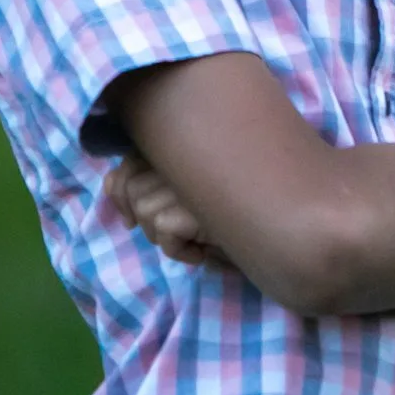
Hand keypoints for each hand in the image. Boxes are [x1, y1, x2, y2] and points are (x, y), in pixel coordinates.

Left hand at [107, 153, 230, 267]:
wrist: (285, 228)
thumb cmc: (238, 209)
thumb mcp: (186, 194)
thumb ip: (147, 178)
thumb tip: (109, 185)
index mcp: (183, 142)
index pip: (128, 162)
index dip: (121, 191)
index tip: (131, 219)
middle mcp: (186, 152)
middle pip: (132, 188)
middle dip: (141, 218)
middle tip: (169, 233)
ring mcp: (193, 177)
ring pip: (146, 212)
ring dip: (164, 236)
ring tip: (194, 239)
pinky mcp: (200, 204)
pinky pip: (165, 233)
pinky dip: (180, 251)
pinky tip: (204, 252)